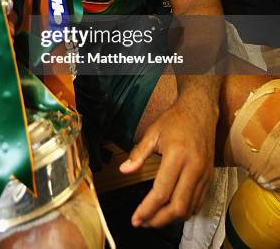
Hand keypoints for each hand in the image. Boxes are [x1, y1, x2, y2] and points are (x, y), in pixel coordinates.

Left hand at [119, 97, 216, 227]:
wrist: (199, 110)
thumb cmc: (175, 119)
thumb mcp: (152, 132)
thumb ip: (138, 153)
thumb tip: (124, 170)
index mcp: (177, 156)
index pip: (161, 192)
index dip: (147, 209)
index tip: (135, 219)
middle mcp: (194, 168)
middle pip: (178, 207)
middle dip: (159, 220)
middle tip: (143, 223)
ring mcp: (204, 174)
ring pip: (189, 208)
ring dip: (171, 218)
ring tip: (154, 218)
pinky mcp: (209, 176)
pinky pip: (198, 202)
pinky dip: (185, 211)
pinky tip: (171, 210)